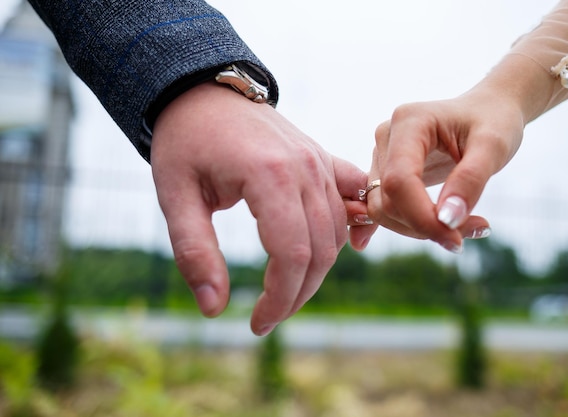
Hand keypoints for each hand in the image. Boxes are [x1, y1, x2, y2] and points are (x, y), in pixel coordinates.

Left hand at [151, 82, 375, 334]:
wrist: (205, 92)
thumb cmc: (185, 142)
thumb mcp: (174, 196)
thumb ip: (193, 252)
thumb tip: (213, 309)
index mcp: (268, 176)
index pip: (292, 254)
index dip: (279, 299)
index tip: (255, 324)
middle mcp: (305, 169)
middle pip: (321, 250)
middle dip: (296, 294)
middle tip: (267, 316)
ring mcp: (319, 162)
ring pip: (338, 232)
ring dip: (317, 270)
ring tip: (285, 291)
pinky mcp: (323, 159)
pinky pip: (355, 196)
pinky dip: (357, 224)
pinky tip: (354, 245)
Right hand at [367, 88, 524, 251]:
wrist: (488, 110)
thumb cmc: (494, 121)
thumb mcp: (494, 146)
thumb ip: (471, 180)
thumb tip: (447, 221)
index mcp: (409, 122)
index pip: (399, 182)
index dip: (422, 217)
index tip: (456, 239)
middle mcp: (386, 137)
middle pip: (387, 201)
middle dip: (425, 226)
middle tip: (470, 232)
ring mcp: (382, 155)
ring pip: (382, 210)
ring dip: (419, 229)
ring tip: (462, 227)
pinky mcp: (385, 172)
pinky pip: (383, 208)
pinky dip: (405, 225)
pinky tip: (416, 231)